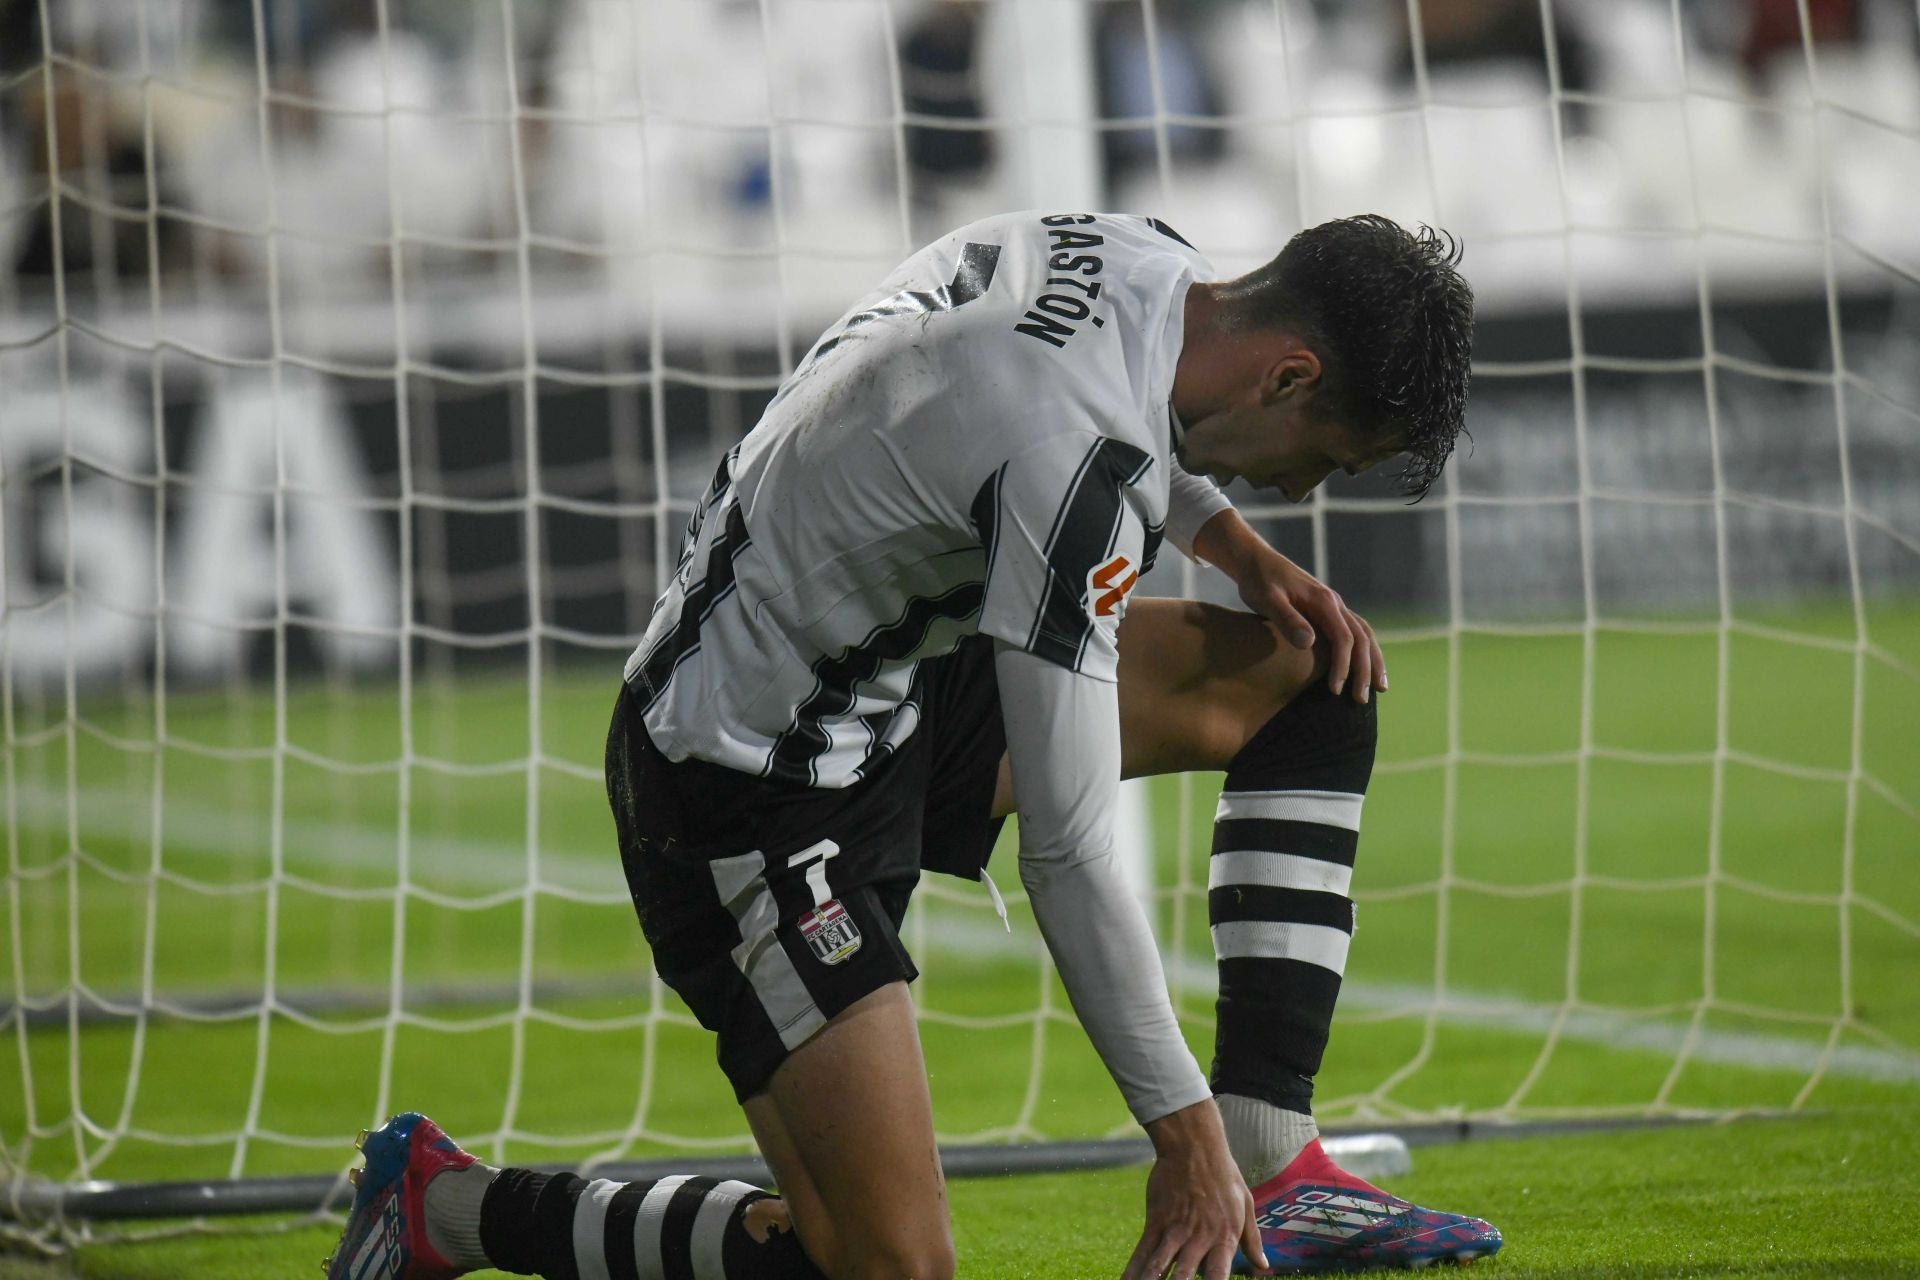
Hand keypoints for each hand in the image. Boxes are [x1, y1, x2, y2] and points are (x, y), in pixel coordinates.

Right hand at [1123, 1100, 1268, 1279]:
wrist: (1193, 1146)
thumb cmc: (1224, 1175)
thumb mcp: (1246, 1205)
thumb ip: (1252, 1240)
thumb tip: (1263, 1266)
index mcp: (1224, 1237)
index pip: (1218, 1276)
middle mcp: (1198, 1238)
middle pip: (1184, 1276)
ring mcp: (1174, 1230)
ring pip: (1159, 1267)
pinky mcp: (1155, 1221)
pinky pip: (1142, 1251)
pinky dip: (1133, 1271)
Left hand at [1190, 509, 1385, 703]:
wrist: (1255, 561)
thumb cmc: (1259, 581)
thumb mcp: (1268, 600)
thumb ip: (1288, 620)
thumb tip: (1309, 643)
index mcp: (1324, 601)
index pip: (1344, 639)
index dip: (1343, 666)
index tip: (1336, 690)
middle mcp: (1335, 603)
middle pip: (1362, 638)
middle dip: (1366, 669)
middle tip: (1363, 699)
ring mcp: (1333, 606)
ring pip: (1364, 634)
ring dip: (1373, 660)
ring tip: (1380, 686)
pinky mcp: (1326, 610)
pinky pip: (1354, 631)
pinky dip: (1364, 649)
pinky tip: (1363, 665)